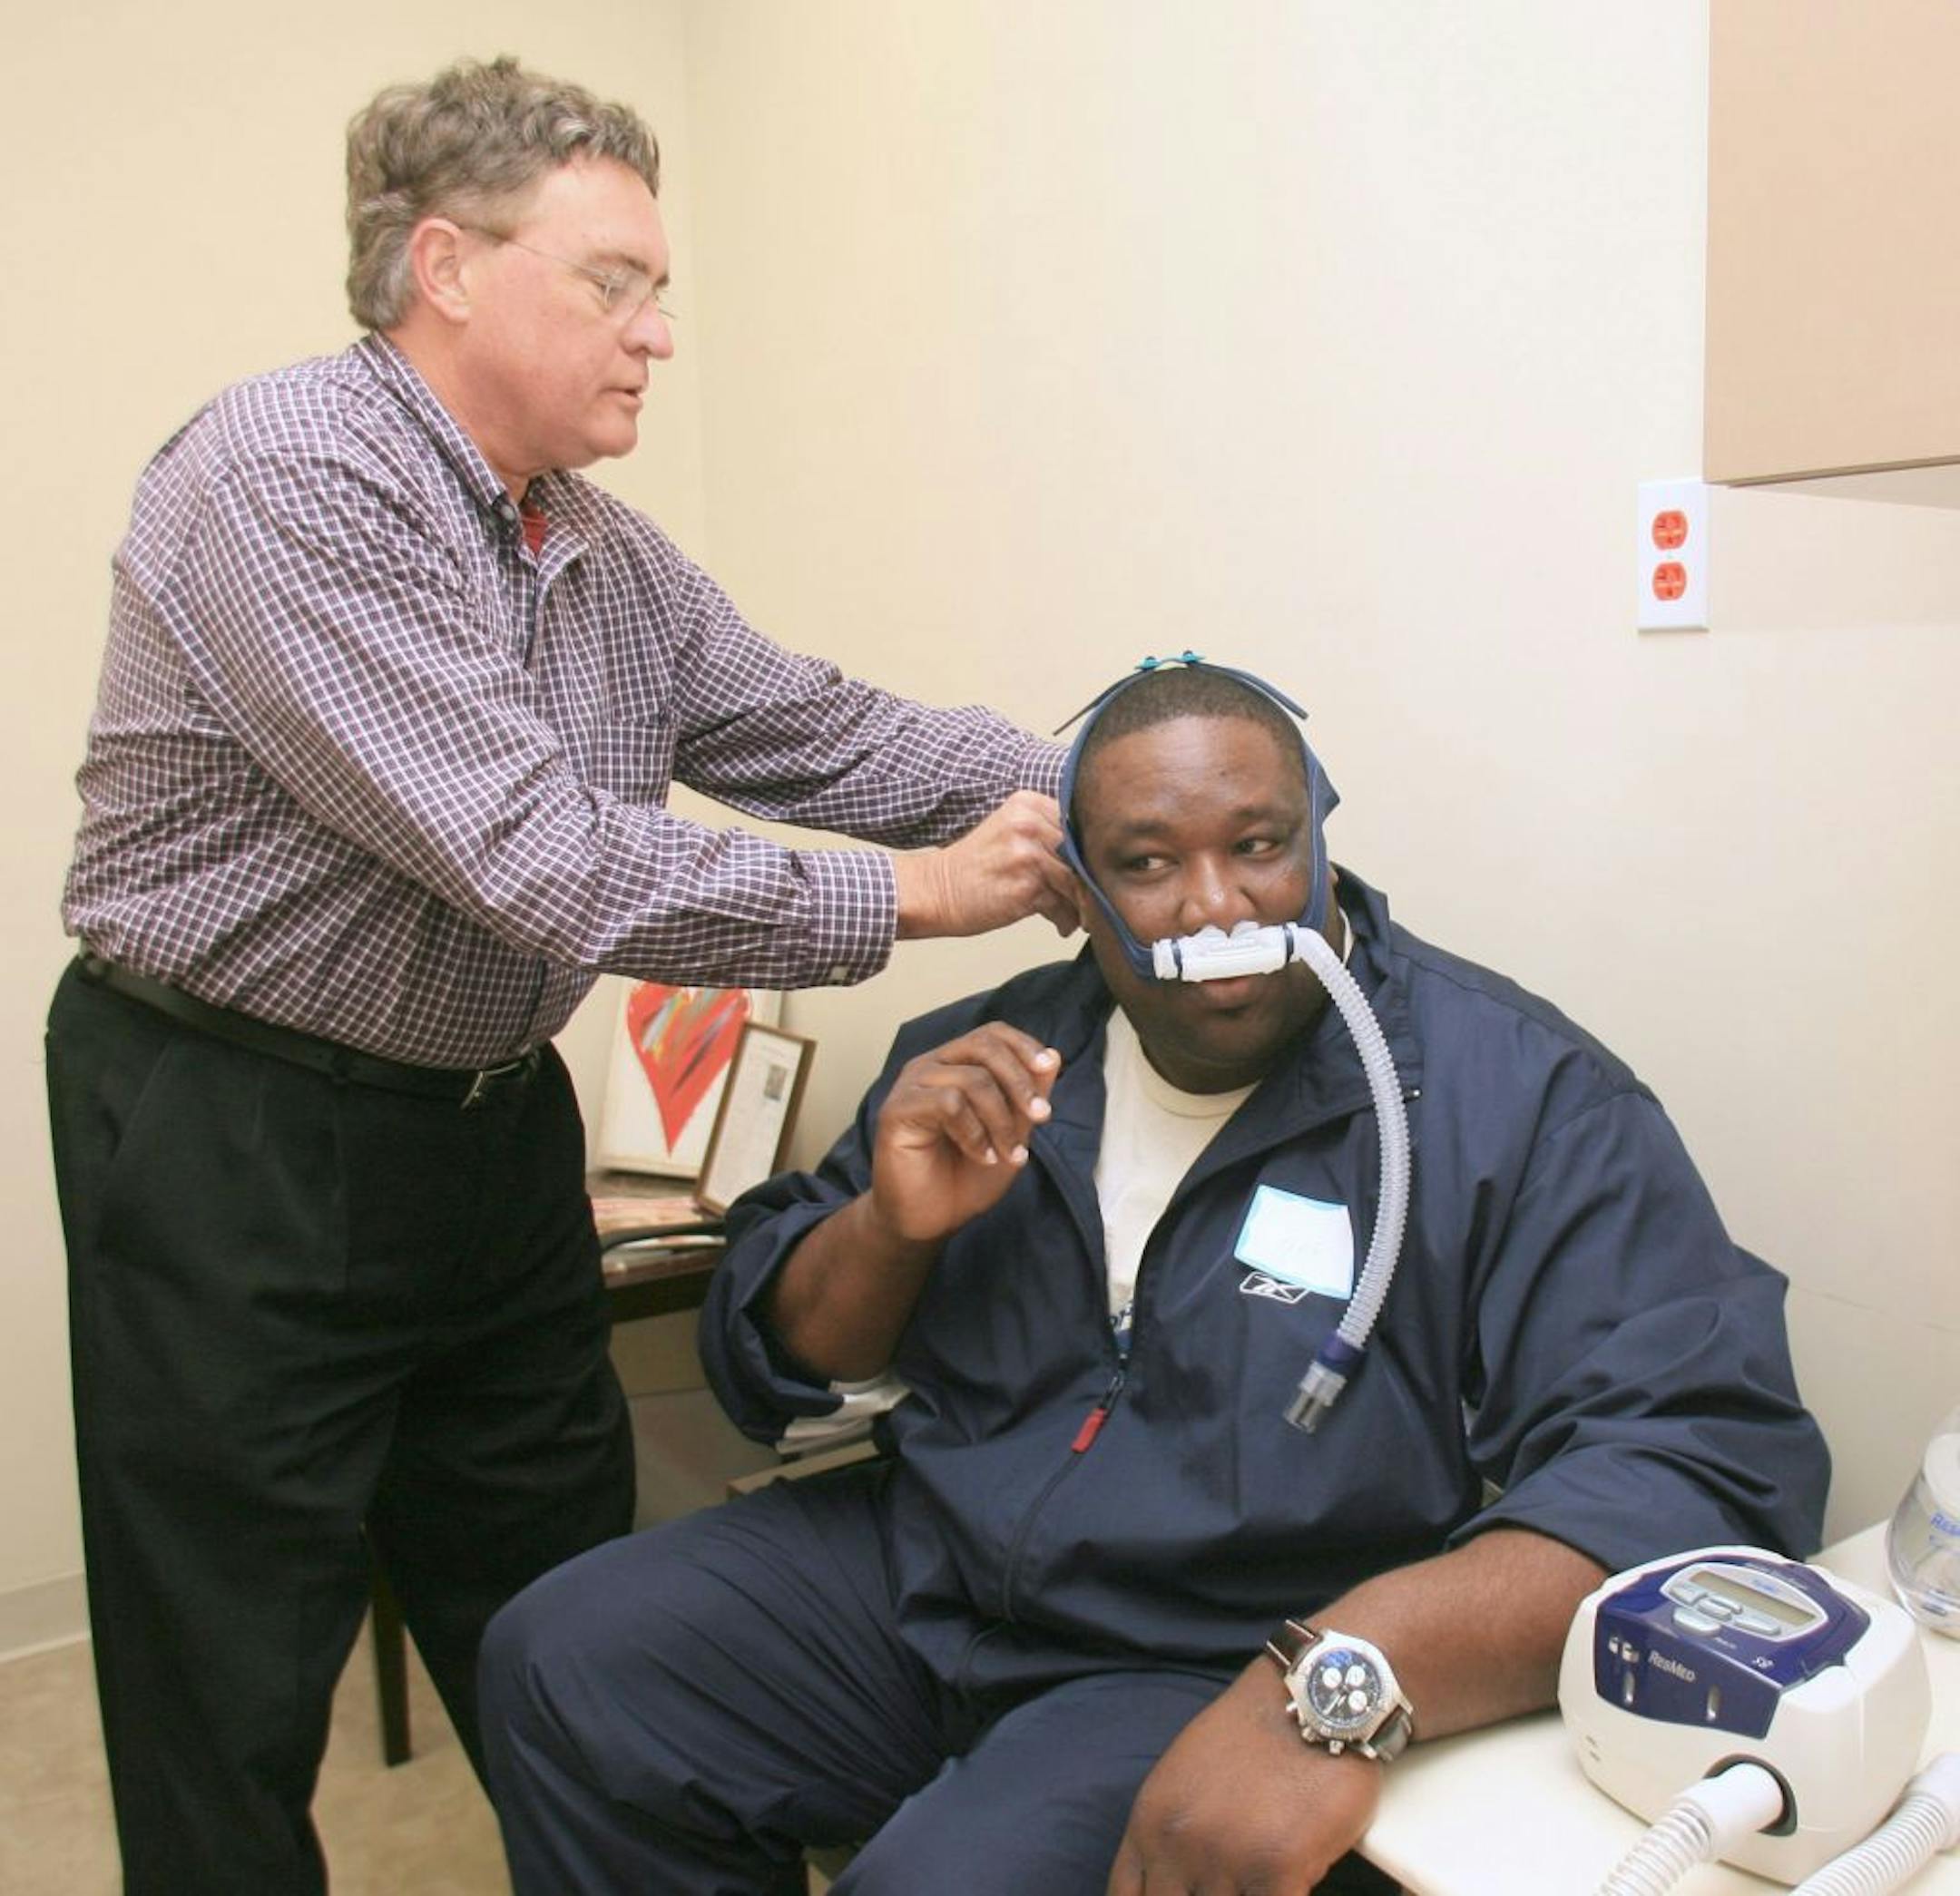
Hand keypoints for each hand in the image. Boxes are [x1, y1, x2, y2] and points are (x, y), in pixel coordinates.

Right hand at [867, 1024, 1060, 1245]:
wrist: (931, 1221)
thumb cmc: (966, 1177)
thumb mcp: (1012, 1132)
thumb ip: (1028, 1095)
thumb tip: (1053, 1055)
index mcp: (954, 1065)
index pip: (991, 1034)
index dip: (1023, 1046)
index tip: (1049, 1070)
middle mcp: (931, 1067)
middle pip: (983, 1045)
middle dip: (1020, 1080)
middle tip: (1040, 1117)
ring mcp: (911, 1086)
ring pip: (972, 1079)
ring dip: (1001, 1120)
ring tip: (1008, 1154)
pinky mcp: (897, 1110)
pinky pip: (948, 1103)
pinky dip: (974, 1133)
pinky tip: (981, 1156)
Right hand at [892, 791, 1078, 939]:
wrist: (936, 891)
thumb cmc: (975, 868)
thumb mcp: (1010, 833)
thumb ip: (1048, 836)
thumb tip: (1094, 863)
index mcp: (1027, 803)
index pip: (1079, 826)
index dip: (1090, 853)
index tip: (1091, 873)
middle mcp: (1029, 823)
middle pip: (1082, 853)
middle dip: (1089, 881)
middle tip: (1091, 901)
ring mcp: (1027, 853)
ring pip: (1076, 881)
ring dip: (1082, 905)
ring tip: (1078, 918)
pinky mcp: (1026, 886)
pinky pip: (1063, 905)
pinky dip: (1066, 919)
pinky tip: (1061, 925)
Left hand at [1107, 1659, 1380, 1894]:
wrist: (1312, 1697)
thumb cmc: (1256, 1734)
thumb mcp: (1184, 1776)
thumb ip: (1172, 1833)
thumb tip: (1173, 1883)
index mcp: (1149, 1822)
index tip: (1179, 1894)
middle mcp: (1178, 1844)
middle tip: (1231, 1885)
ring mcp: (1225, 1859)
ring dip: (1245, 1895)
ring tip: (1261, 1879)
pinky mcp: (1278, 1868)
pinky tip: (1292, 1885)